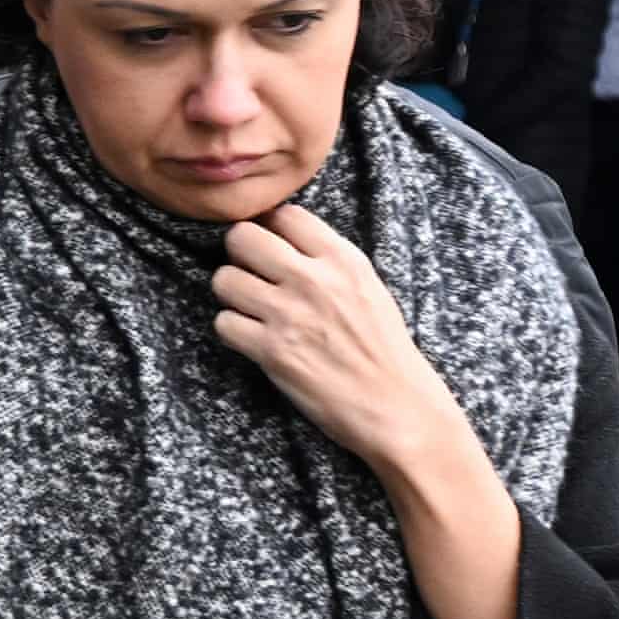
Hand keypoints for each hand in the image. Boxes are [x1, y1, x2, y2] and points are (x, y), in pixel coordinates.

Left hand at [211, 205, 474, 475]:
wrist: (395, 404)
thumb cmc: (382, 348)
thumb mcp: (367, 287)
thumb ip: (328, 261)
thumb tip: (282, 238)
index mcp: (343, 259)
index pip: (284, 214)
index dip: (269, 229)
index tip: (272, 249)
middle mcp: (314, 279)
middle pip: (241, 237)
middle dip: (239, 256)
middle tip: (252, 277)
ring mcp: (289, 314)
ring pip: (224, 279)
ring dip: (231, 296)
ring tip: (252, 310)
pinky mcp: (270, 350)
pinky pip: (223, 323)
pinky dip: (232, 331)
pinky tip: (253, 339)